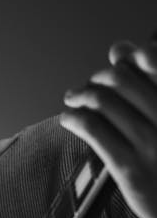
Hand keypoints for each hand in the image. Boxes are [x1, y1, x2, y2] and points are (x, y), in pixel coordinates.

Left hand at [60, 39, 156, 217]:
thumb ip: (151, 83)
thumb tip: (118, 49)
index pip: (152, 58)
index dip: (130, 55)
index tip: (117, 58)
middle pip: (120, 77)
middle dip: (98, 78)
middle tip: (88, 86)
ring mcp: (152, 143)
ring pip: (103, 101)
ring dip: (80, 95)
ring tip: (73, 99)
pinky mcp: (130, 168)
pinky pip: (93, 129)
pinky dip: (74, 118)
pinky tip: (68, 119)